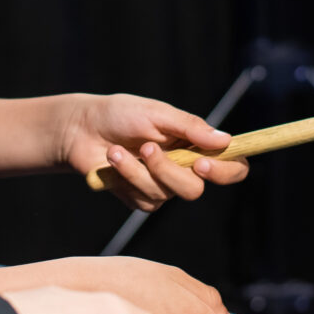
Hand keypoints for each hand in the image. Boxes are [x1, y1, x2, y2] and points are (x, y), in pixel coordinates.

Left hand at [55, 93, 250, 210]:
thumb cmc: (121, 114)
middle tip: (147, 148)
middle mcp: (184, 168)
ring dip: (137, 171)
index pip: (231, 166)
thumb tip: (226, 140)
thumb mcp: (156, 113)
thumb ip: (190, 128)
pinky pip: (143, 200)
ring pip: (166, 195)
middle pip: (195, 189)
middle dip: (168, 171)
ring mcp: (162, 185)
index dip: (227, 171)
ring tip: (116, 150)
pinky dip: (125, 178)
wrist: (81, 128)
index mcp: (196, 145)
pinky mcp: (140, 197)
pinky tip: (111, 160)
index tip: (204, 162)